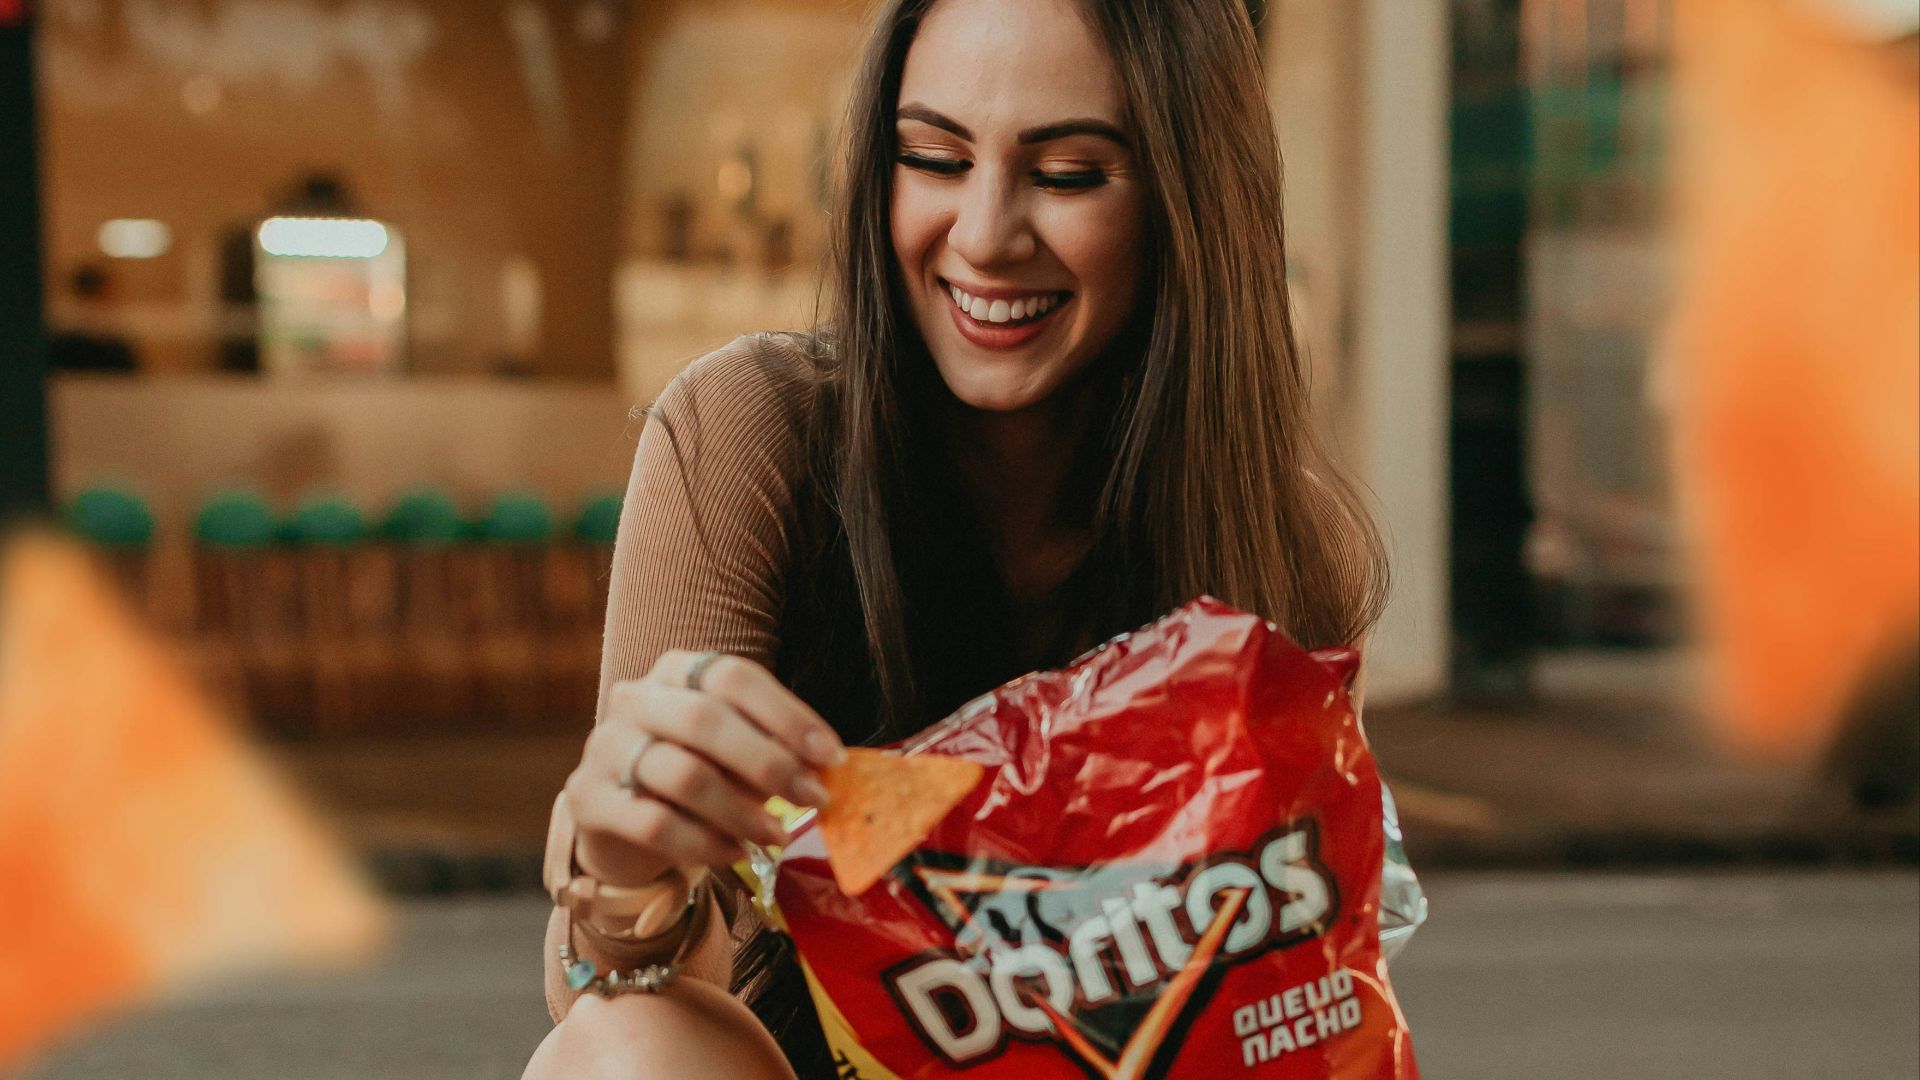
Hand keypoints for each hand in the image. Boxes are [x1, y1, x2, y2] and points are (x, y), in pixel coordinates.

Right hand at [565, 651, 845, 888]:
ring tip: (778, 835)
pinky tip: (735, 854)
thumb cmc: (696, 778)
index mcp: (677, 671)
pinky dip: (704, 843)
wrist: (623, 827)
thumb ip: (773, 752)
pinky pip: (654, 823)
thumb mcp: (737, 756)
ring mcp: (605, 746)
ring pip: (682, 774)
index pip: (733, 676)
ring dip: (742, 810)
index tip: (831, 756)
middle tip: (813, 798)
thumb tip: (825, 769)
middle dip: (769, 763)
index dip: (787, 714)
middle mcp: (635, 699)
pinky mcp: (588, 799)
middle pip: (705, 719)